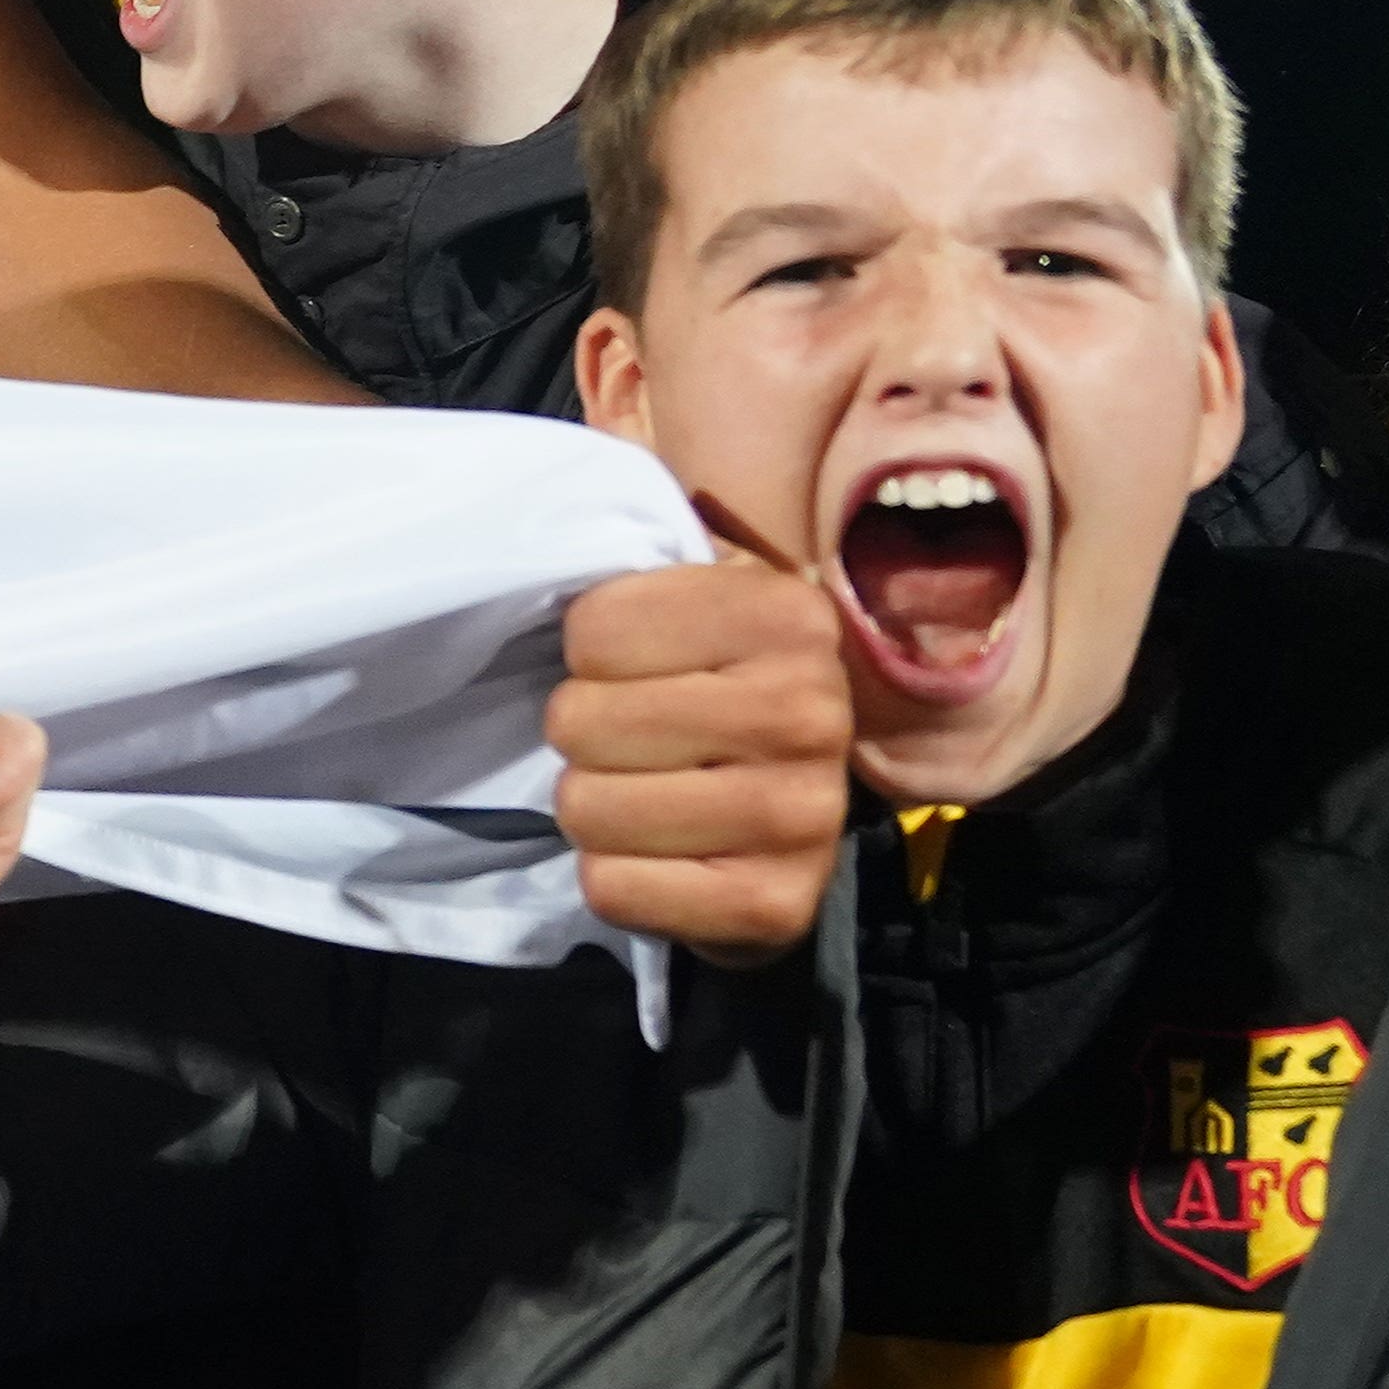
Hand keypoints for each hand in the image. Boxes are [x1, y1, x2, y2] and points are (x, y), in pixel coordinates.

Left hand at [545, 558, 852, 957]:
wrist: (795, 800)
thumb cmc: (715, 676)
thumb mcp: (692, 587)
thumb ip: (634, 543)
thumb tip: (579, 481)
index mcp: (787, 615)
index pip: (591, 633)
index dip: (590, 653)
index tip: (644, 666)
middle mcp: (810, 713)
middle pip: (578, 723)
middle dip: (586, 735)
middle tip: (639, 741)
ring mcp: (803, 817)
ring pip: (585, 810)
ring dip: (595, 808)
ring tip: (650, 793)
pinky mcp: (777, 906)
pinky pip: (611, 888)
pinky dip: (616, 877)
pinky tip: (663, 855)